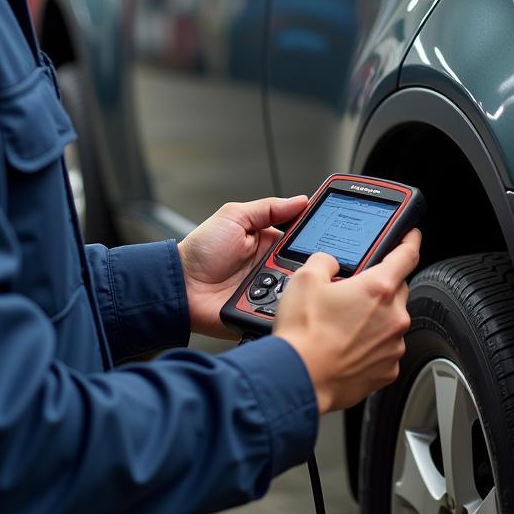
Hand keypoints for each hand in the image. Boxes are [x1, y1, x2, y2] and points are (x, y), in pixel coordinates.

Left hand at [177, 195, 308, 338]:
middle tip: (310, 260)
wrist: (181, 287)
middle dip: (311, 264)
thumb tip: (301, 200)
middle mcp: (273, 266)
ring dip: (297, 285)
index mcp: (269, 242)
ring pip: (299, 290)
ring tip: (287, 279)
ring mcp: (270, 291)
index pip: (302, 239)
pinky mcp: (263, 313)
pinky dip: (286, 307)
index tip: (333, 233)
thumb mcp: (233, 217)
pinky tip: (283, 301)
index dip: (317, 236)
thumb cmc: (201, 251)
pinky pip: (283, 311)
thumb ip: (268, 208)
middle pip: (306, 266)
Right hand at [275, 228, 420, 414]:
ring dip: (374, 318)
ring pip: (391, 322)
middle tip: (352, 292)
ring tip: (342, 325)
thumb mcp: (305, 278)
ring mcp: (392, 346)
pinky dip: (371, 345)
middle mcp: (393, 317)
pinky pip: (385, 349)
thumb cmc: (303, 334)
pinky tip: (346, 346)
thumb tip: (330, 263)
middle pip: (398, 290)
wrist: (298, 378)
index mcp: (378, 289)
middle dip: (379, 287)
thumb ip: (325, 261)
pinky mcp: (387, 371)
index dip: (410, 241)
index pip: (407, 255)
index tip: (411, 237)